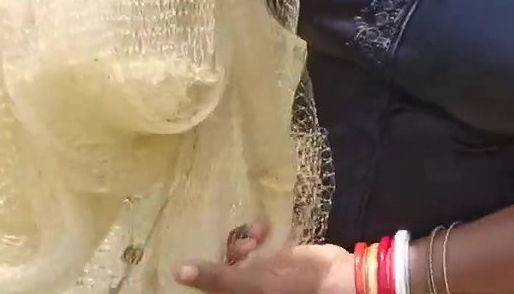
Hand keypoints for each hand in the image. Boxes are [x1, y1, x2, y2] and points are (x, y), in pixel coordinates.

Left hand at [175, 228, 352, 293]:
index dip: (199, 271)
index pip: (208, 285)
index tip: (187, 250)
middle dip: (222, 251)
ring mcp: (262, 273)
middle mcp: (246, 288)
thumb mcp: (251, 284)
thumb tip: (177, 271)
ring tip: (252, 235)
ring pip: (238, 254)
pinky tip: (263, 227)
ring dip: (241, 240)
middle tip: (229, 240)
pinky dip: (258, 234)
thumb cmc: (292, 287)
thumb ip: (216, 277)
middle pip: (221, 269)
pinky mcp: (276, 258)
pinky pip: (258, 244)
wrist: (336, 278)